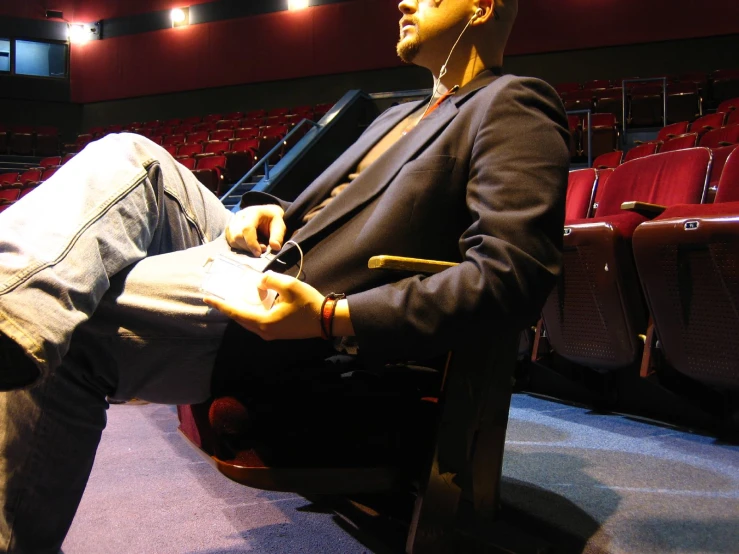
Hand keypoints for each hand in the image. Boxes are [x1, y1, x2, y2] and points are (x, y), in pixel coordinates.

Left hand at [203, 271, 323, 340]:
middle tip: (216, 298)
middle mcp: (264, 331)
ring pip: (248, 322)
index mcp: (264, 322)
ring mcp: (271, 334)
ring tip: (232, 300)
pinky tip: (252, 305)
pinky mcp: (277, 333)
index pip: (236, 312)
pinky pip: (257, 323)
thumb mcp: (289, 285)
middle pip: (240, 319)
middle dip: (228, 308)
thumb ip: (269, 280)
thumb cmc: (309, 303)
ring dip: (240, 311)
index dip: (220, 305)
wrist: (326, 320)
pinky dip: (250, 314)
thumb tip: (260, 283)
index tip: (207, 298)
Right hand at [226, 205, 285, 255]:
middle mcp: (240, 215)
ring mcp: (233, 221)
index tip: (258, 253)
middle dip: (249, 247)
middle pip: (237, 235)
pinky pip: (230, 241)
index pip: (247, 228)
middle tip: (262, 249)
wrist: (266, 213)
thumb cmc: (273, 220)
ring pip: (232, 239)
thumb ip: (277, 236)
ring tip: (256, 247)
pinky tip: (249, 246)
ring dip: (244, 248)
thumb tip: (275, 247)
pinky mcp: (230, 228)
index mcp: (254, 212)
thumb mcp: (280, 226)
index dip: (251, 243)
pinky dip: (240, 247)